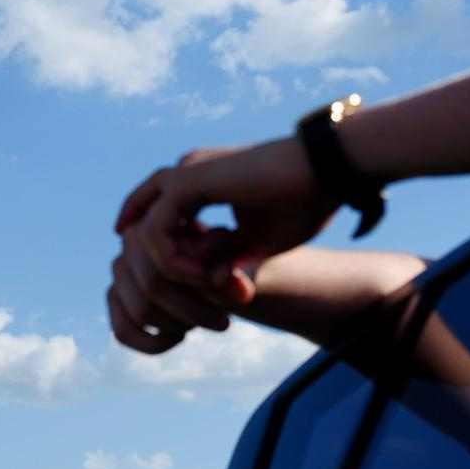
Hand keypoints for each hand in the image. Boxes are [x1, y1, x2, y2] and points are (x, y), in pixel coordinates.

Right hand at [108, 228, 237, 354]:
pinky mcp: (114, 296)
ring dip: (178, 324)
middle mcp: (130, 238)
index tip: (238, 296)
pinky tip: (179, 337)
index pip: (170, 260)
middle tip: (224, 322)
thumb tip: (220, 277)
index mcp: (158, 217)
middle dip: (194, 310)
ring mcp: (118, 268)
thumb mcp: (241, 256)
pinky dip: (153, 343)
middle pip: (154, 286)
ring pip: (142, 311)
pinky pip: (123, 331)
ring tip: (202, 324)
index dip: (203, 285)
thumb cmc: (235, 258)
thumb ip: (230, 261)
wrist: (225, 269)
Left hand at [116, 139, 334, 305]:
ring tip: (206, 288)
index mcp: (200, 181)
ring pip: (145, 234)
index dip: (160, 252)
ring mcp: (184, 174)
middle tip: (186, 296)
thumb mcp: (257, 243)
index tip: (180, 286)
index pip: (157, 216)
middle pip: (142, 223)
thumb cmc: (304, 202)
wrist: (327, 172)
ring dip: (169, 270)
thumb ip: (228, 259)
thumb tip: (212, 284)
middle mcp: (186, 173)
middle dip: (153, 264)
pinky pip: (156, 233)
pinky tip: (205, 278)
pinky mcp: (188, 181)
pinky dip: (173, 262)